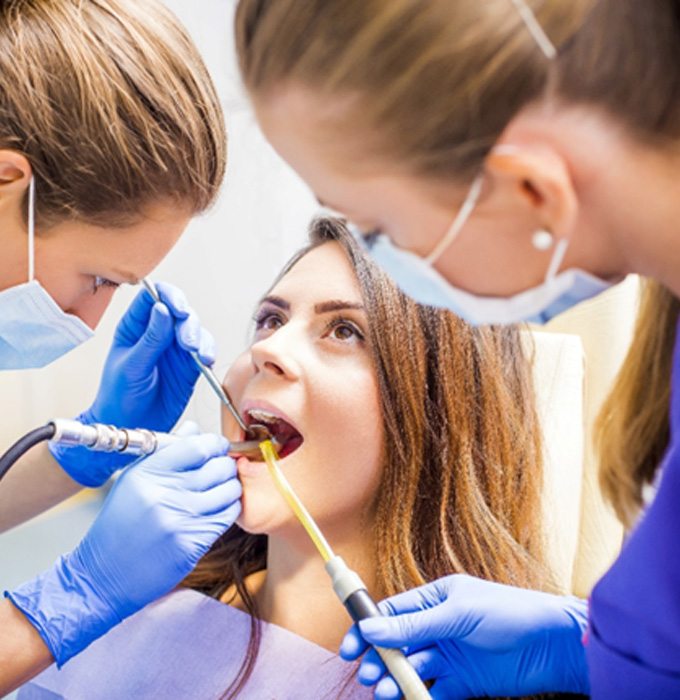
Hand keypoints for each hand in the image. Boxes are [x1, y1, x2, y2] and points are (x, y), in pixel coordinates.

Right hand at [6, 429, 240, 665]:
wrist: (103, 575)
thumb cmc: (119, 525)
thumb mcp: (134, 480)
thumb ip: (167, 452)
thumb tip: (195, 429)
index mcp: (148, 473)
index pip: (198, 446)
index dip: (215, 443)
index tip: (217, 447)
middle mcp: (164, 494)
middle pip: (219, 467)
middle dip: (226, 465)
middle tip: (222, 469)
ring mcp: (179, 520)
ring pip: (229, 491)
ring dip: (231, 488)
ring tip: (221, 491)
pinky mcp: (191, 543)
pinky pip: (227, 516)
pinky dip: (228, 510)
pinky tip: (217, 510)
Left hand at [50, 282, 214, 485]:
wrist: (129, 427)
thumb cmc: (119, 397)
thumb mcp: (131, 366)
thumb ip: (150, 339)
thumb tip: (162, 309)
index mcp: (135, 327)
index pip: (153, 297)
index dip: (168, 296)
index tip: (178, 308)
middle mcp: (157, 333)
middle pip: (180, 311)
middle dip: (188, 323)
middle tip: (188, 342)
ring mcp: (174, 349)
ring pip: (195, 329)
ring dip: (200, 338)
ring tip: (198, 355)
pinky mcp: (189, 366)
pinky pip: (204, 351)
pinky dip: (208, 353)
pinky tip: (205, 361)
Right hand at [340, 574, 589, 698]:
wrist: (554, 645)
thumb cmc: (508, 614)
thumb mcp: (457, 614)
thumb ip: (414, 624)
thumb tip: (370, 628)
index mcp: (435, 599)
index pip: (392, 613)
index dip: (368, 630)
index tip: (349, 649)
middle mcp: (438, 626)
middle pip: (397, 644)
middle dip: (379, 659)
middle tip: (368, 676)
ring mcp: (450, 655)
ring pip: (412, 669)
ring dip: (396, 680)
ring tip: (385, 692)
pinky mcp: (464, 682)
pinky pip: (433, 691)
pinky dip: (419, 698)